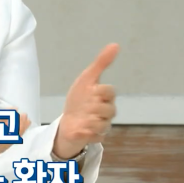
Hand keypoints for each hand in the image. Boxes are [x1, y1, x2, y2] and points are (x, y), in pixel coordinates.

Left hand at [54, 43, 118, 158]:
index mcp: (106, 96)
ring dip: (90, 120)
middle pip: (109, 109)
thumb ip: (101, 63)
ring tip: (81, 118)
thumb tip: (115, 45)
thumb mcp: (87, 79)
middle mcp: (108, 111)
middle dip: (94, 107)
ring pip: (103, 124)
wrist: (68, 119)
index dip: (99, 90)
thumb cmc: (79, 98)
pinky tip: (79, 128)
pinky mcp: (96, 137)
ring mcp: (103, 124)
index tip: (90, 90)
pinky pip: (96, 136)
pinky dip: (86, 133)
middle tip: (85, 106)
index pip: (110, 91)